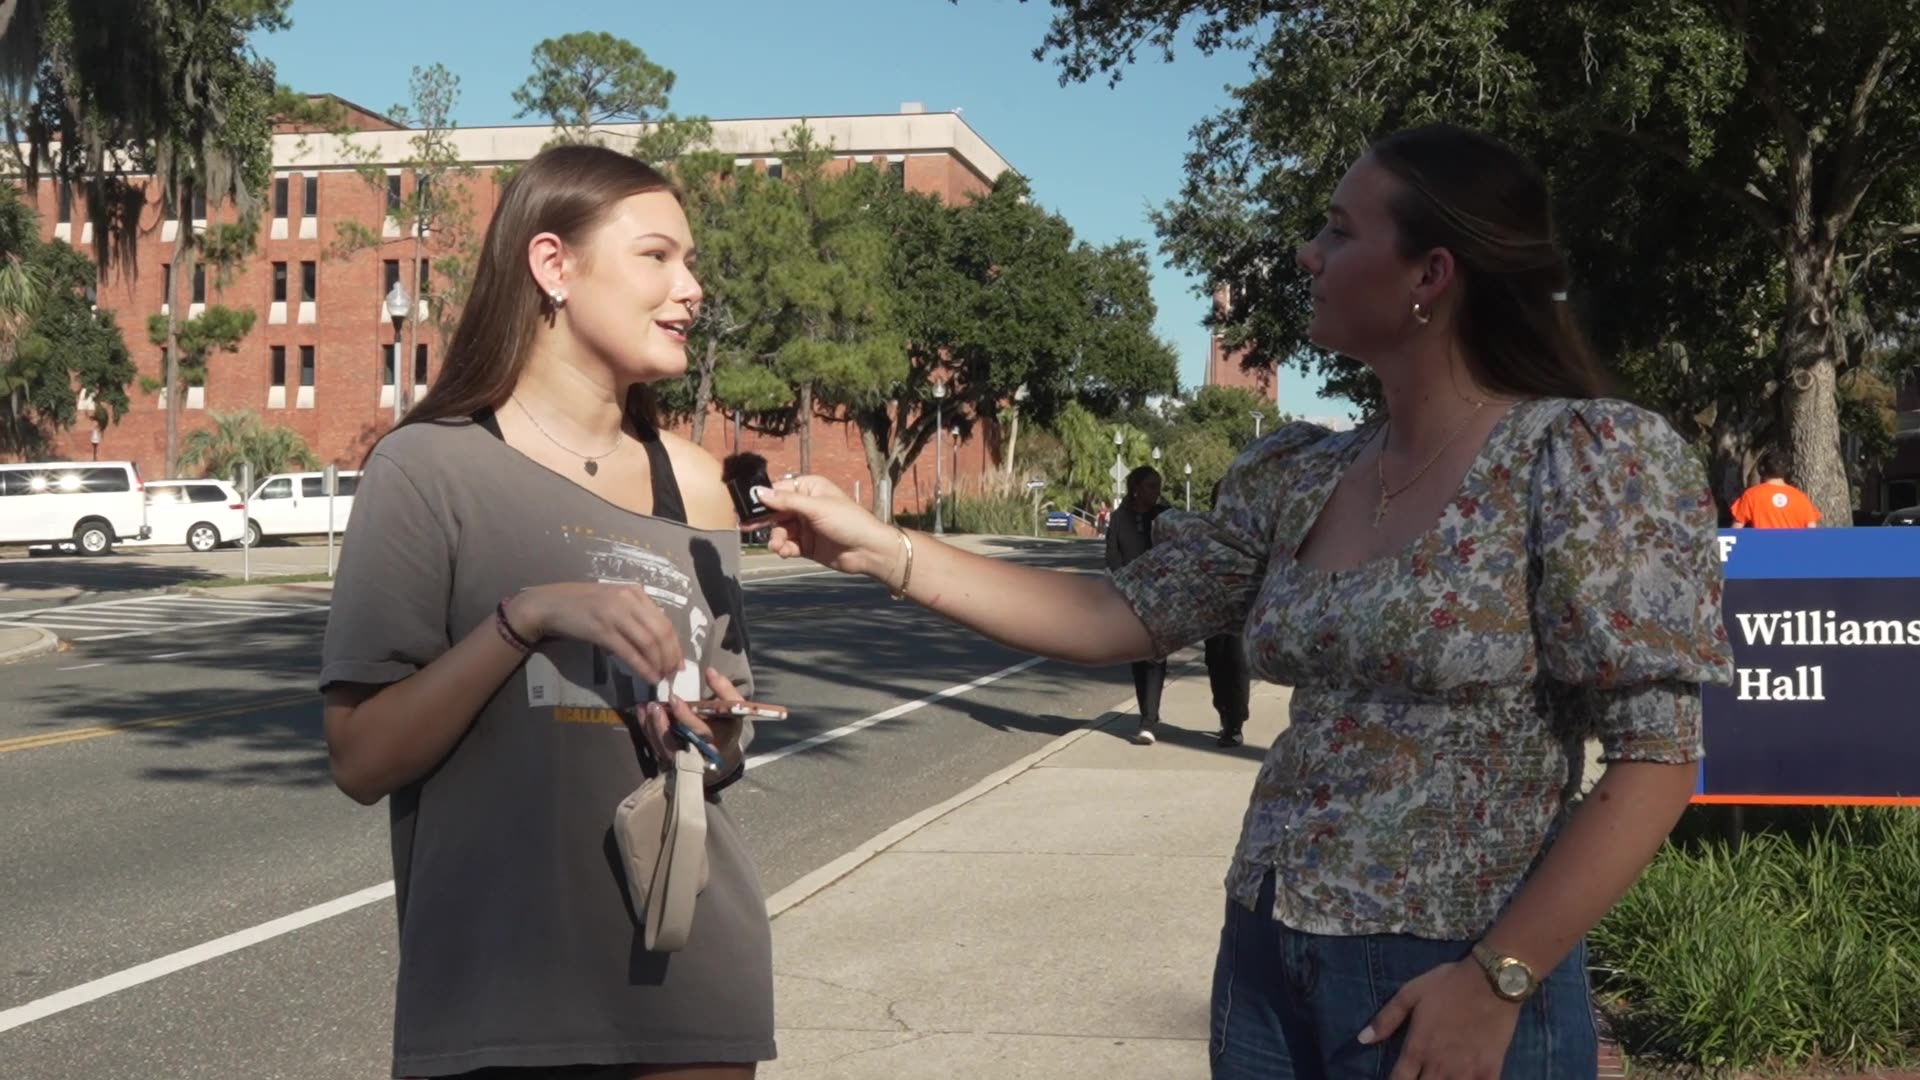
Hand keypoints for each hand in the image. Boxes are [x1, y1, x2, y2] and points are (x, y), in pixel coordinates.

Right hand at [507, 583, 684, 684]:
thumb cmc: (581, 605)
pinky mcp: (601, 630)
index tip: (679, 662)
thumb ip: (635, 615)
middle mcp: (629, 599)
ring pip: (648, 642)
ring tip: (661, 677)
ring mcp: (615, 613)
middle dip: (671, 656)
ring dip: (659, 663)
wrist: (549, 605)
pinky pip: (629, 651)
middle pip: (661, 632)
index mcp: (635, 592)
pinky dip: (642, 666)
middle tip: (672, 674)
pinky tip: (648, 676)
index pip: (665, 621)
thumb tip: (657, 641)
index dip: (676, 645)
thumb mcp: (614, 603)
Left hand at [638, 667, 748, 779]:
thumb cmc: (727, 724)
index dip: (685, 716)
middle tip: (653, 706)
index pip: (699, 731)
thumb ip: (724, 689)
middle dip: (662, 726)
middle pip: (676, 745)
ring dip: (651, 728)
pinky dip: (647, 730)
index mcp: (715, 740)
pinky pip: (656, 746)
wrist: (724, 750)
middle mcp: (697, 754)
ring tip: (644, 707)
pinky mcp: (671, 758)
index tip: (673, 698)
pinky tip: (642, 713)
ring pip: (663, 748)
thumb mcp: (734, 706)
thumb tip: (709, 671)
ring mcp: (682, 759)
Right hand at [754, 475, 899, 578]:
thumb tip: (760, 492)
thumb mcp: (816, 508)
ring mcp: (806, 526)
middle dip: (764, 521)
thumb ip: (786, 502)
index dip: (762, 498)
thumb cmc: (848, 521)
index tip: (744, 506)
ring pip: (780, 530)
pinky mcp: (807, 545)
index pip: (779, 490)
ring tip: (778, 546)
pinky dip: (784, 548)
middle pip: (776, 511)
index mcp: (809, 488)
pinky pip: (788, 545)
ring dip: (776, 538)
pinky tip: (785, 552)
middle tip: (744, 527)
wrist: (868, 551)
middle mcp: (805, 505)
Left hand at [1361, 959, 1521, 1078]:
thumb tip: (1362, 1039)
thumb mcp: (1410, 993)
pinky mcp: (1490, 1071)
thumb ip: (1386, 1019)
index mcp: (1417, 1049)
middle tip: (1418, 1077)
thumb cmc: (1448, 985)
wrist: (1491, 981)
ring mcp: (1466, 1071)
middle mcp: (1439, 1066)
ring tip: (1438, 1079)